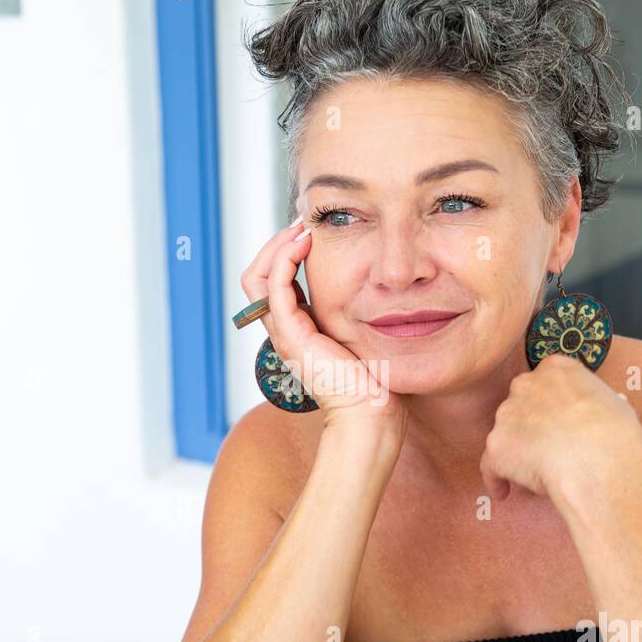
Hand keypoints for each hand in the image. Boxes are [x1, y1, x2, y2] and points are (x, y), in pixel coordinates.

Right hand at [240, 219, 404, 438]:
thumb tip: (385, 290)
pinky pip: (274, 287)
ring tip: (301, 230)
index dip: (285, 255)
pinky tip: (305, 244)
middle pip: (256, 278)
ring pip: (256, 278)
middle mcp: (284, 331)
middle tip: (302, 226)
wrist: (370, 414)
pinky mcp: (292, 335)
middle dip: (276, 245)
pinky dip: (284, 260)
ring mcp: (284, 334)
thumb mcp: (364, 337)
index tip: (311, 235)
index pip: (273, 284)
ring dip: (276, 247)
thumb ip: (363, 315)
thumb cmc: (375, 382)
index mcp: (298, 331)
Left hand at [478, 353, 641, 510]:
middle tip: (544, 449)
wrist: (598, 461)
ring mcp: (508, 414)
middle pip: (520, 406)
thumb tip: (594, 416)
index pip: (544, 382)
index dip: (548, 405)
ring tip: (533, 474)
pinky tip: (504, 492)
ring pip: (505, 435)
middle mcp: (527, 384)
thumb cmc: (615, 435)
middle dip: (528, 426)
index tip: (554, 420)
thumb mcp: (613, 403)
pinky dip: (496, 479)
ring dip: (515, 452)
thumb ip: (591, 404)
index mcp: (557, 369)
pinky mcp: (497, 446)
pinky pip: (490, 465)